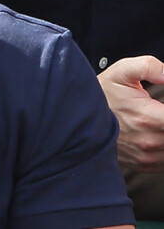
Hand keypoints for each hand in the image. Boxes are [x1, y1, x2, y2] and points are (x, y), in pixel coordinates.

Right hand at [98, 55, 163, 171]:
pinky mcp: (144, 165)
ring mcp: (146, 156)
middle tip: (156, 109)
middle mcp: (149, 141)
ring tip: (154, 119)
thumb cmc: (100, 94)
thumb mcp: (122, 71)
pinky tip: (154, 132)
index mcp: (148, 118)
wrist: (78, 116)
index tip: (160, 105)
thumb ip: (150, 67)